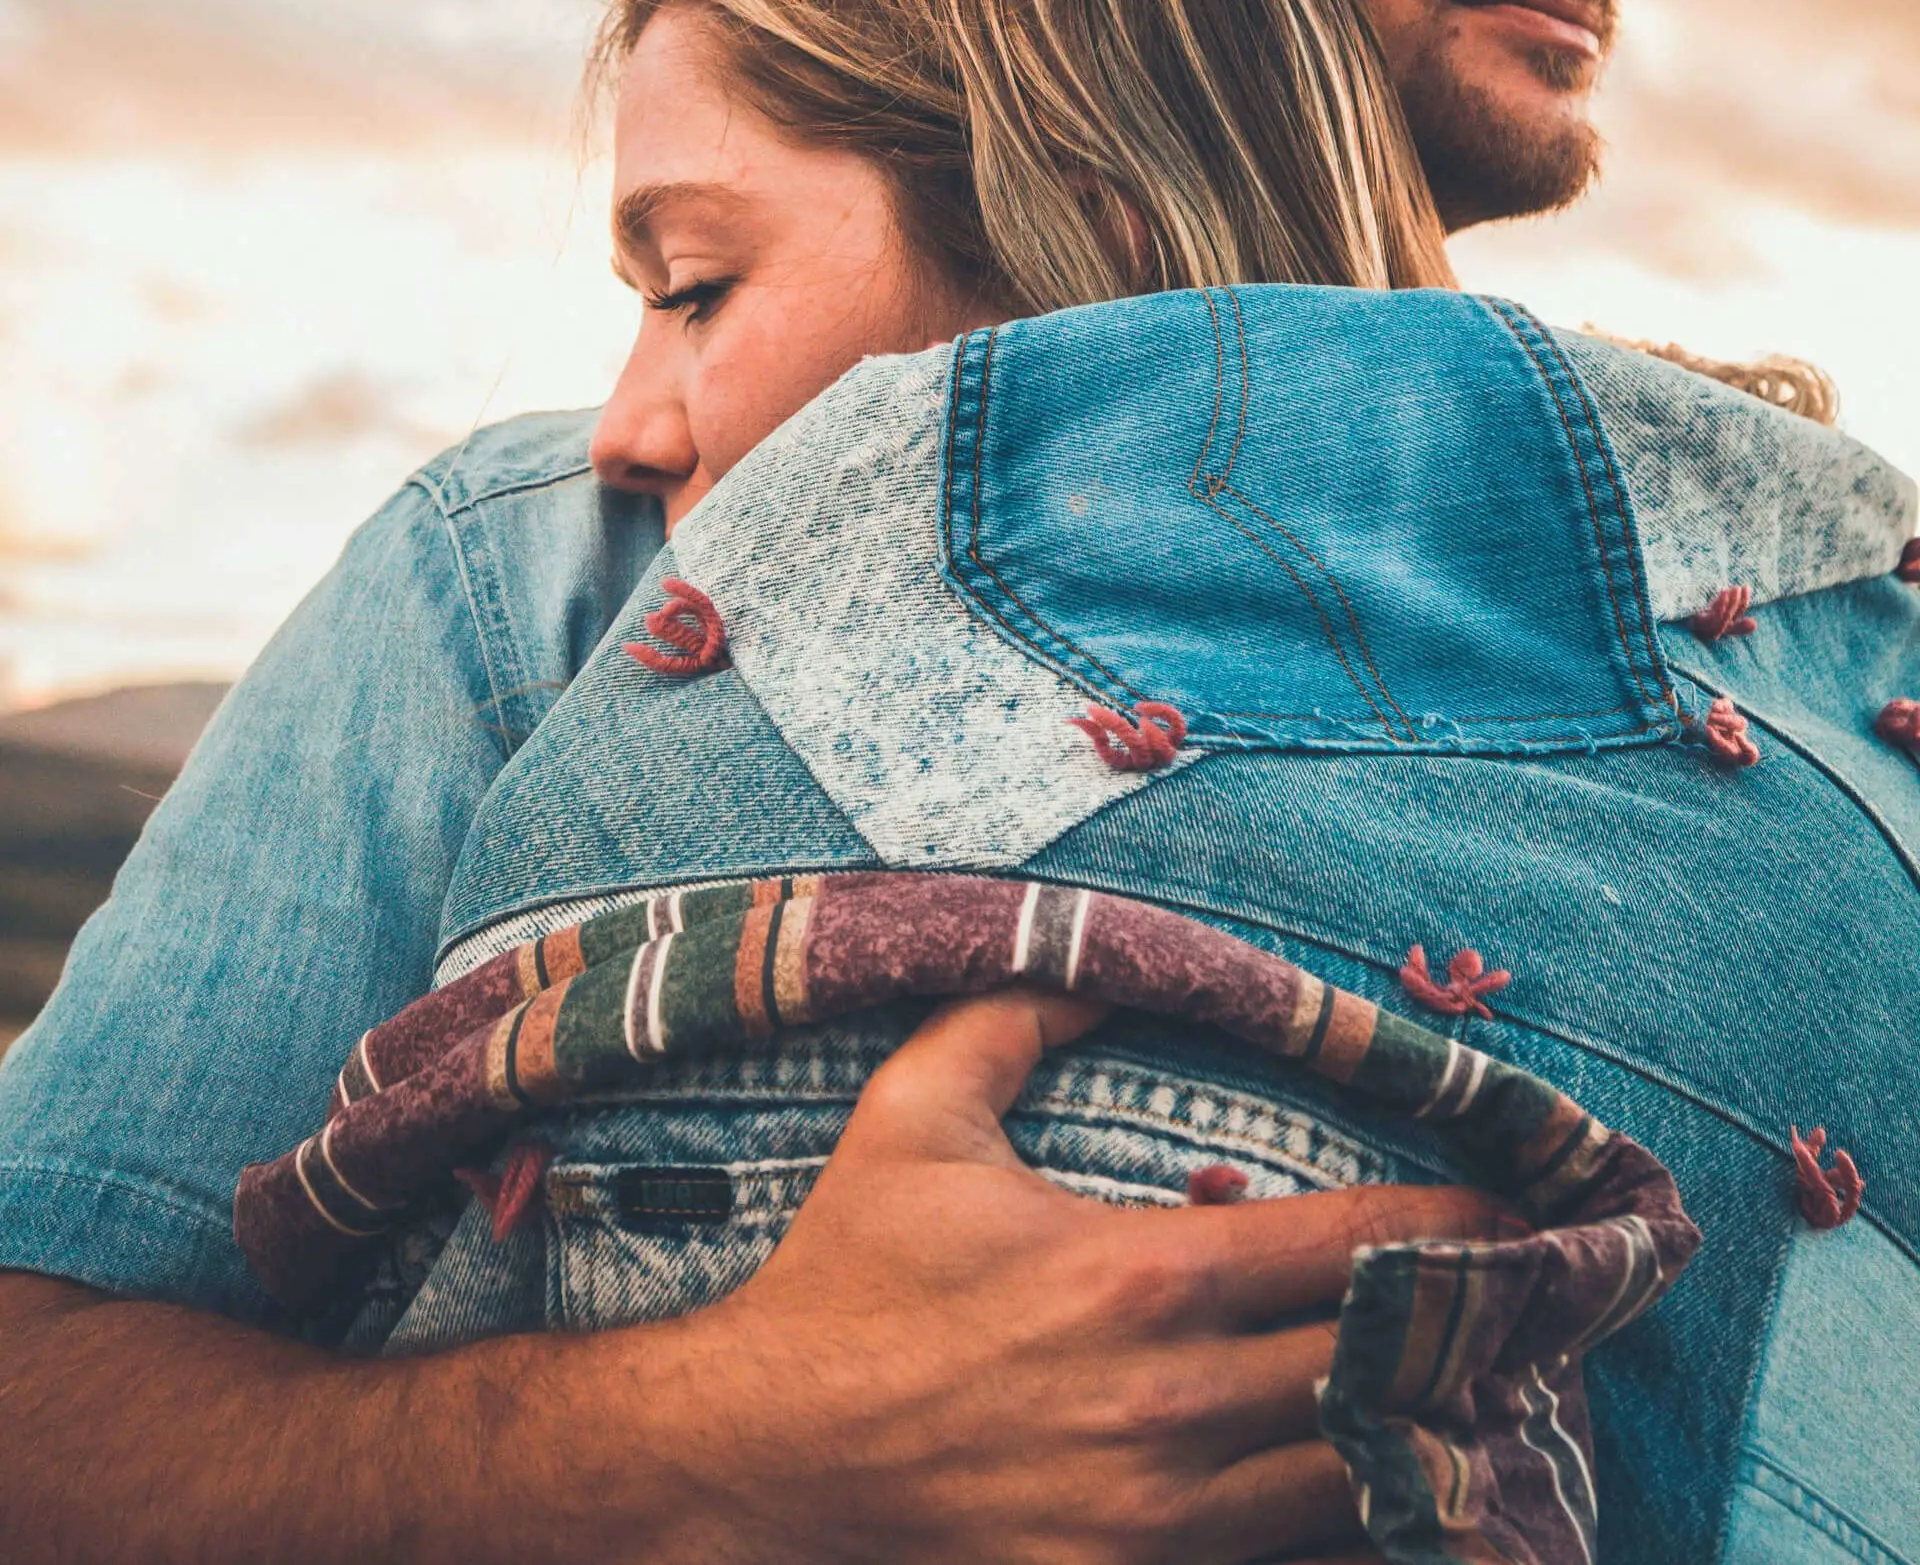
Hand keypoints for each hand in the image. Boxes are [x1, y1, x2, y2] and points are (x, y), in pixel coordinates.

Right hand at [642, 988, 1514, 1562]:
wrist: (762, 1462)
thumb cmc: (845, 1279)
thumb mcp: (913, 1113)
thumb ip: (1018, 1012)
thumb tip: (1111, 954)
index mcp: (1141, 1273)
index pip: (1355, 1248)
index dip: (1464, 1229)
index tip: (1531, 1210)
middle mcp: (1175, 1402)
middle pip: (1389, 1372)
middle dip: (1490, 1335)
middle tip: (1566, 1305)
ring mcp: (1163, 1518)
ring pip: (1364, 1487)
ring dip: (1443, 1441)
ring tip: (1512, 1401)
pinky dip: (1363, 1536)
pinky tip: (1408, 1503)